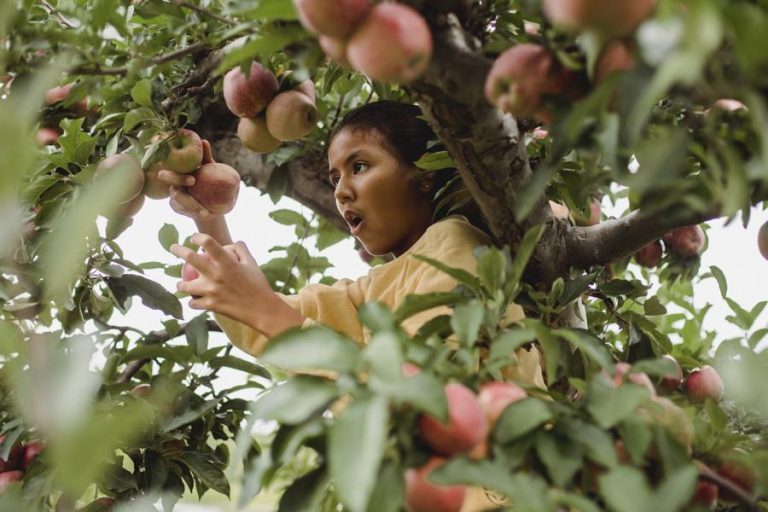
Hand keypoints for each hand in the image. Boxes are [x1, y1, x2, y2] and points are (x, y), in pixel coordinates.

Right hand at [159, 140, 216, 220]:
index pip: (174, 173)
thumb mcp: (210, 168)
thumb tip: (204, 141)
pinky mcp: (176, 207)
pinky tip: (205, 216)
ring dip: (192, 207)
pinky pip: (184, 211)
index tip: (194, 180)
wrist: (210, 198)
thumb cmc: (208, 178)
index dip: (180, 176)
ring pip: (179, 203)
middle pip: (173, 190)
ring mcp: (173, 197)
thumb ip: (205, 157)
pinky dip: (194, 213)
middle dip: (182, 194)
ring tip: (206, 213)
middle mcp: (173, 184)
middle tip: (197, 200)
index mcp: (179, 172)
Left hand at [171, 234, 303, 335]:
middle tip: (174, 248)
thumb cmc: (258, 284)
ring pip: (184, 285)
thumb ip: (239, 249)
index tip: (194, 238)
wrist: (262, 309)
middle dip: (178, 250)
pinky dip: (193, 302)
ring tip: (181, 284)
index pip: (207, 242)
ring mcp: (211, 291)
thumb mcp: (252, 263)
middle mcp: (216, 274)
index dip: (197, 237)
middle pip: (190, 258)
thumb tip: (225, 245)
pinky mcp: (210, 305)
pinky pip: (193, 303)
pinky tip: (194, 300)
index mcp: (227, 262)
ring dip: (181, 284)